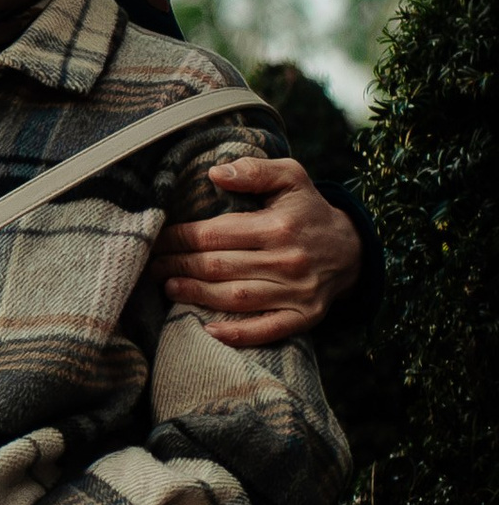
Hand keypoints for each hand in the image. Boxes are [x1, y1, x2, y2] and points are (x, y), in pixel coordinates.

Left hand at [147, 155, 361, 349]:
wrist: (352, 248)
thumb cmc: (309, 210)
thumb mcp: (291, 177)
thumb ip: (254, 171)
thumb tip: (215, 173)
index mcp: (278, 226)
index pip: (214, 235)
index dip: (179, 238)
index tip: (157, 239)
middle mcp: (288, 260)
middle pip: (219, 267)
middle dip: (179, 266)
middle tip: (153, 266)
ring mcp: (297, 292)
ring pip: (235, 297)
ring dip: (196, 295)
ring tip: (169, 288)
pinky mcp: (305, 317)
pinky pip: (267, 330)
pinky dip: (237, 333)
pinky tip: (208, 330)